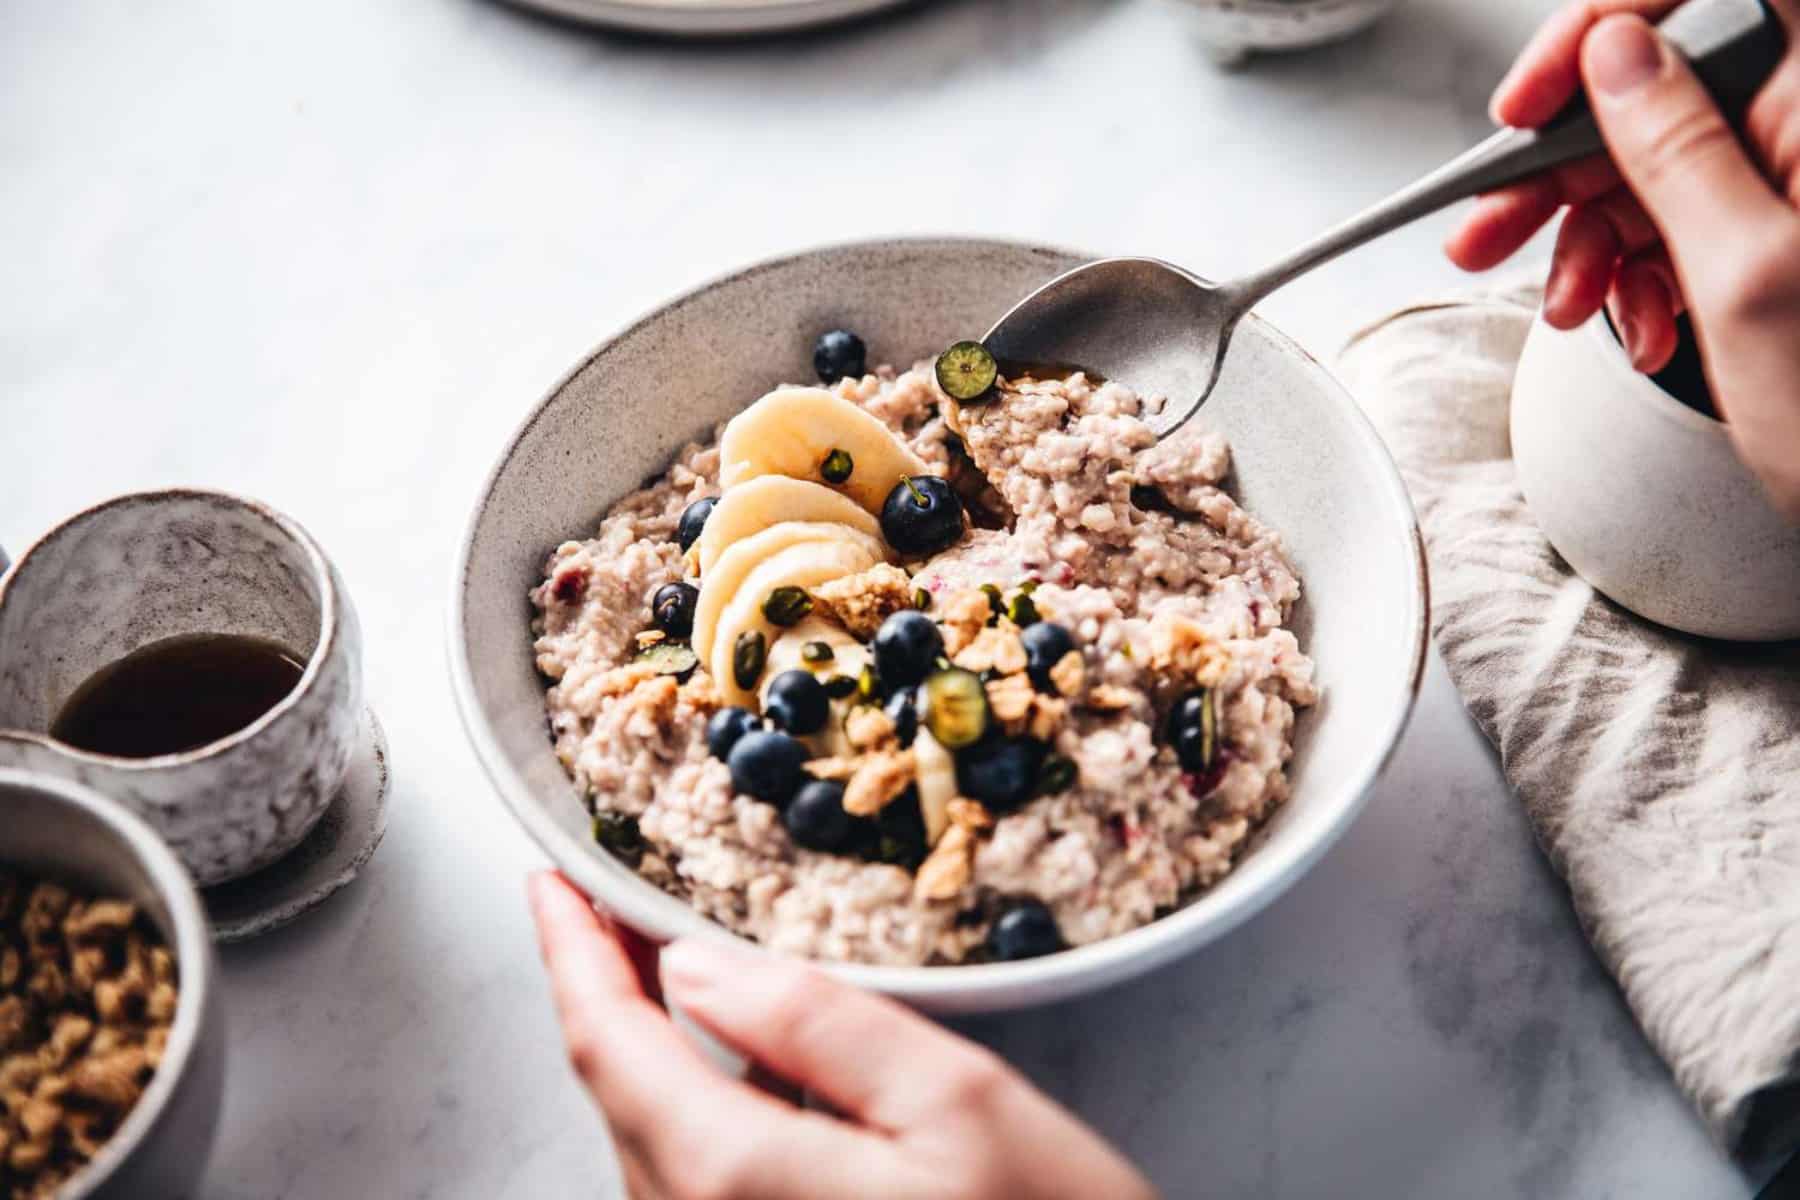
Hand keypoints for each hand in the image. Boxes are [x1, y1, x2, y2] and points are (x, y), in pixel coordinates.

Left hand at [527, 872, 1156, 1199]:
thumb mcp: (955, 1104)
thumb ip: (816, 1026)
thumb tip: (695, 968)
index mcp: (733, 1176)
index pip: (608, 1043)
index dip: (570, 949)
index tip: (553, 879)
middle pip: (617, 1090)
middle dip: (602, 984)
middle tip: (609, 899)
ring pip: (648, 1136)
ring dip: (641, 1041)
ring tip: (656, 960)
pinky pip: (690, 1178)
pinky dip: (685, 1098)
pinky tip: (725, 1059)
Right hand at [1445, 0, 1799, 518]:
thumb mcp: (1747, 274)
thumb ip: (1676, 149)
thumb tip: (1614, 55)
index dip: (1606, 23)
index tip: (1535, 95)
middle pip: (1658, 86)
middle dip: (1563, 163)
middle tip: (1488, 225)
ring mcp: (1794, 181)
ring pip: (1652, 165)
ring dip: (1586, 236)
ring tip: (1564, 304)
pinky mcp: (1777, 233)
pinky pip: (1677, 222)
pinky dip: (1634, 272)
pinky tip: (1633, 321)